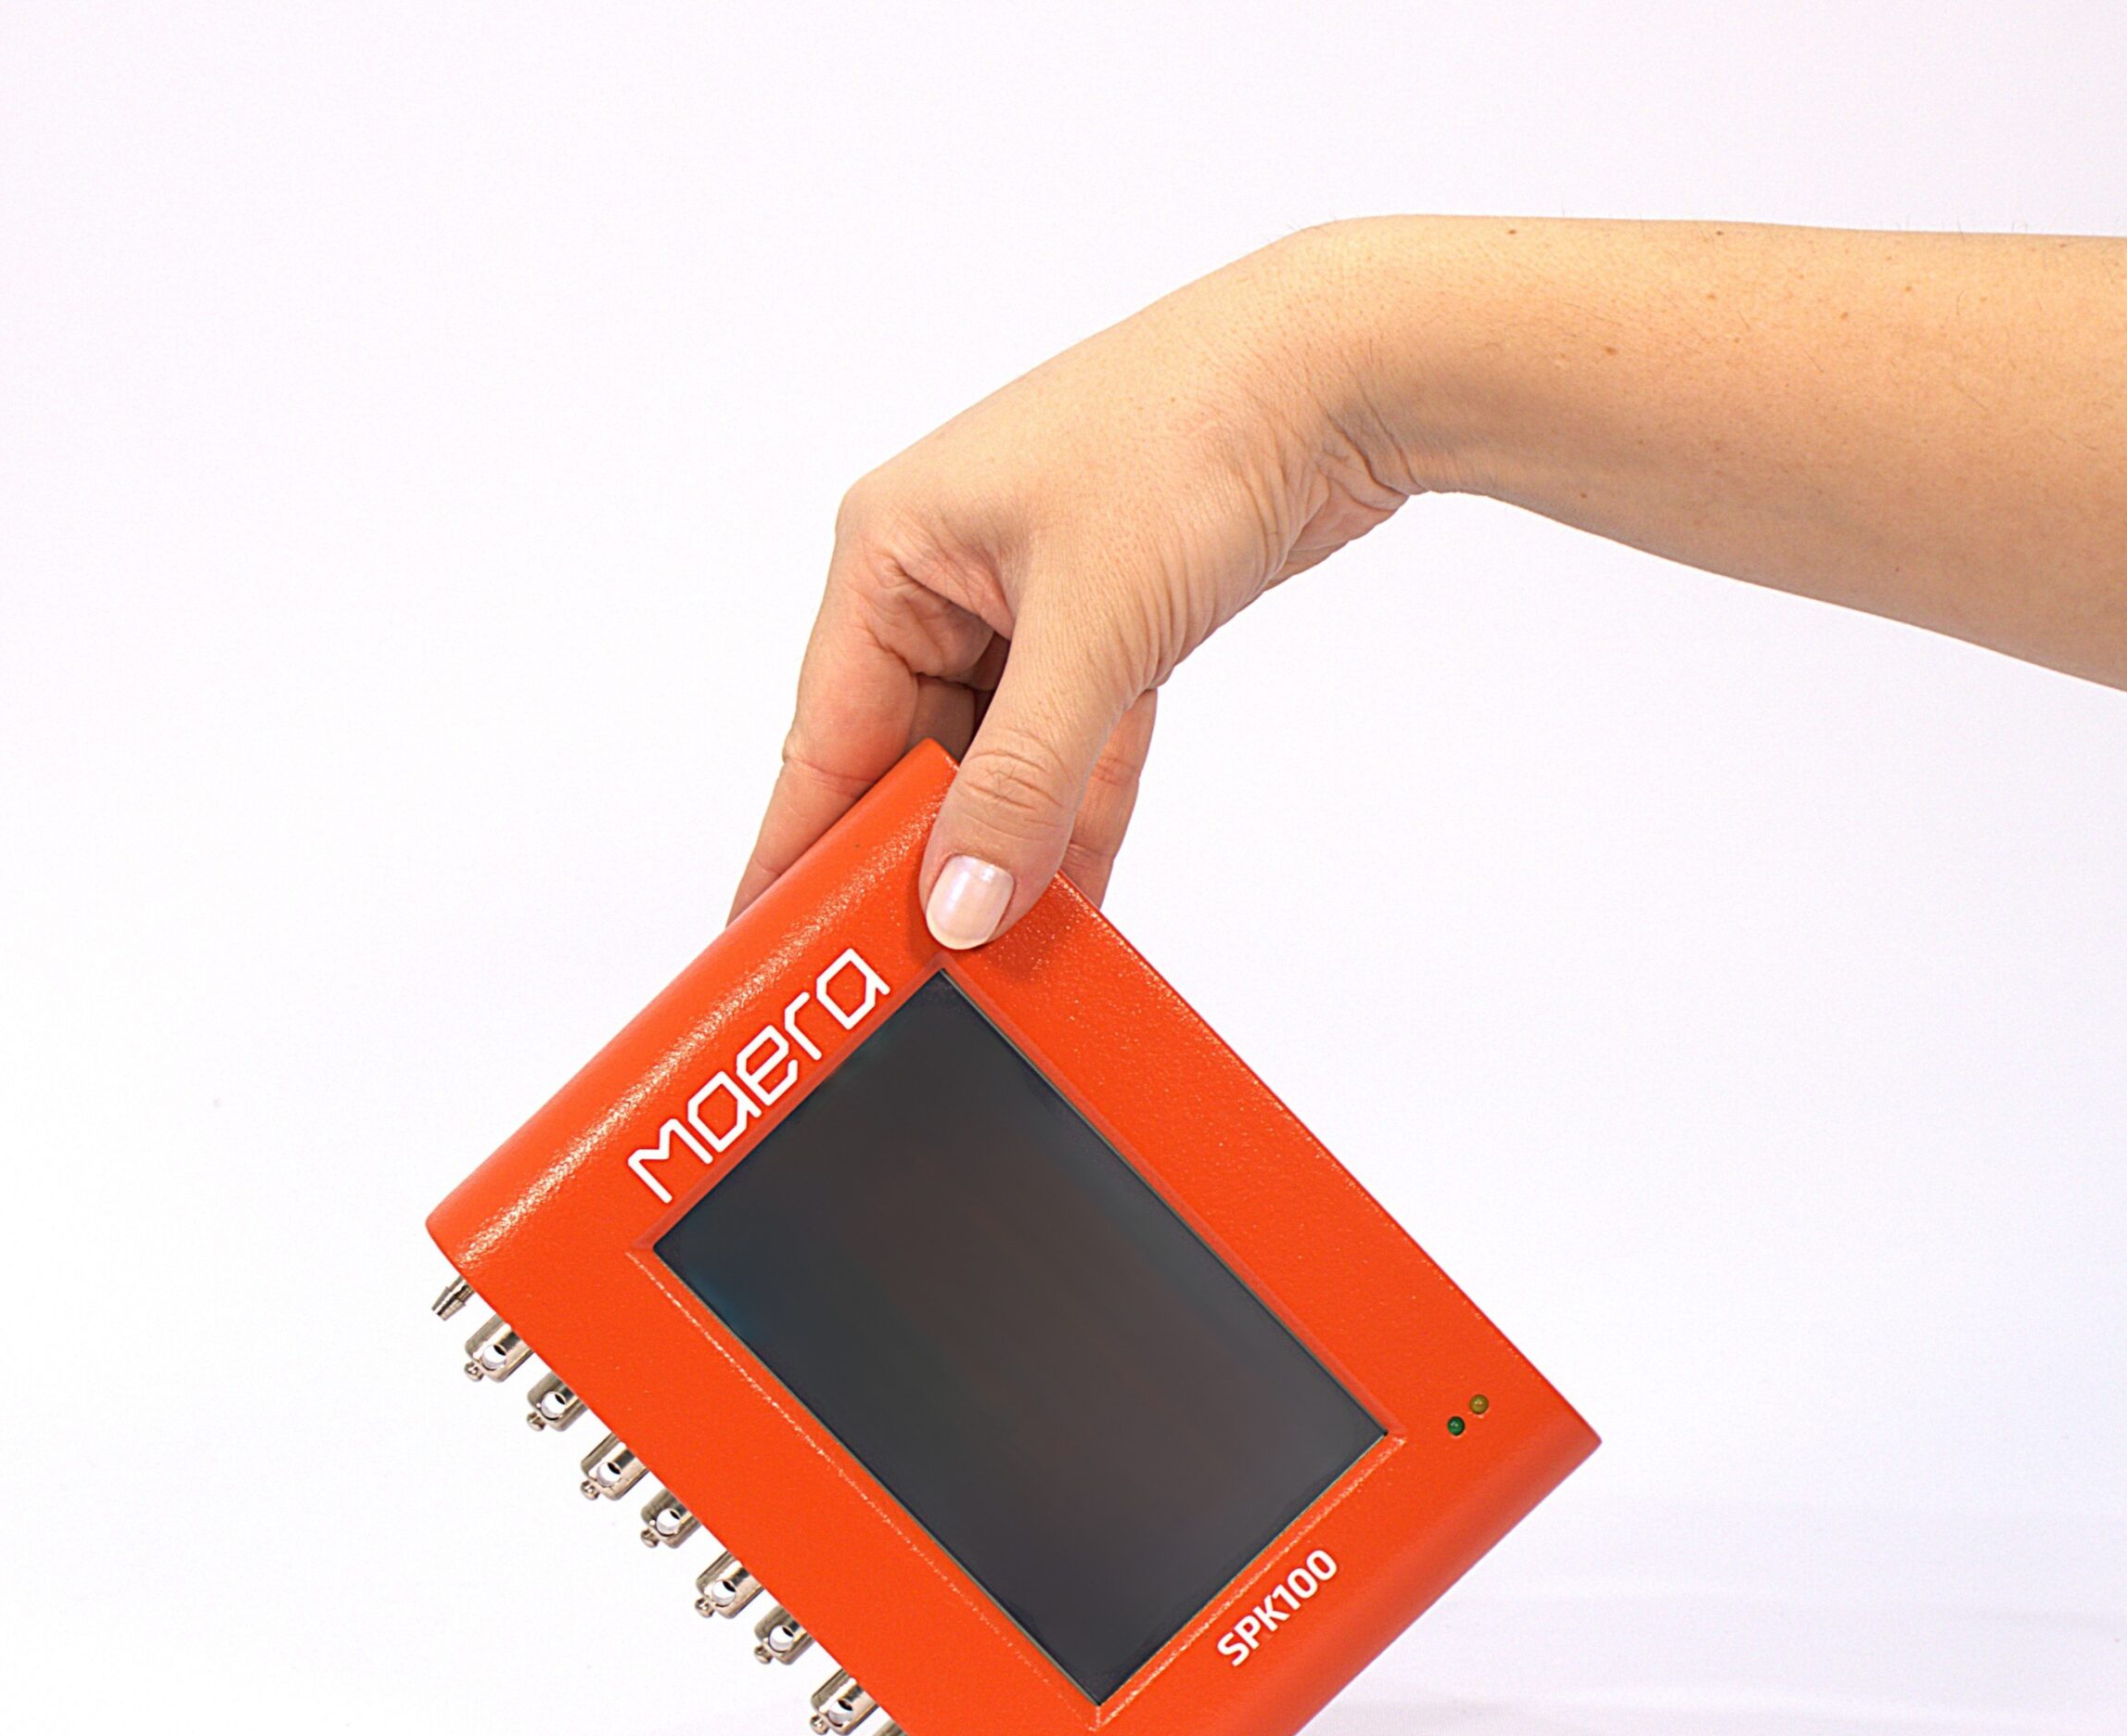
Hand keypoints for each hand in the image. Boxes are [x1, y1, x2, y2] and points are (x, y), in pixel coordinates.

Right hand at [730, 231, 1411, 946]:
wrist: (1347, 370)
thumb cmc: (1194, 433)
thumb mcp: (1089, 632)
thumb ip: (1020, 783)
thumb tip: (959, 902)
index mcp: (891, 550)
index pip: (824, 738)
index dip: (803, 853)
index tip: (779, 947)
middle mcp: (943, 576)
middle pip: (905, 762)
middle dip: (922, 863)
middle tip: (918, 974)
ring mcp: (1026, 604)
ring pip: (993, 766)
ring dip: (1007, 851)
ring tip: (1001, 959)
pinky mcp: (1104, 628)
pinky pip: (1068, 752)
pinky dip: (1075, 818)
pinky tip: (1073, 903)